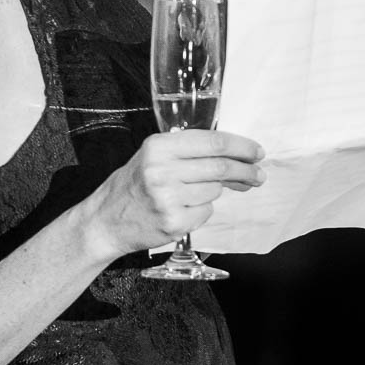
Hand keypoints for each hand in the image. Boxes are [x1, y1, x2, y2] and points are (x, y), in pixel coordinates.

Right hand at [80, 129, 265, 258]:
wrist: (105, 221)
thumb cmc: (133, 185)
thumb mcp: (152, 156)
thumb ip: (186, 150)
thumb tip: (234, 154)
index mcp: (159, 146)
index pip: (213, 142)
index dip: (241, 147)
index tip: (257, 152)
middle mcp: (162, 170)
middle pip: (220, 167)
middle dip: (245, 171)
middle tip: (258, 175)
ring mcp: (168, 198)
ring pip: (214, 191)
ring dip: (214, 192)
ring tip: (195, 194)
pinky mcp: (174, 222)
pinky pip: (205, 212)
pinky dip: (202, 210)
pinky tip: (183, 209)